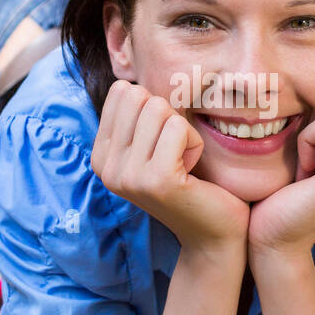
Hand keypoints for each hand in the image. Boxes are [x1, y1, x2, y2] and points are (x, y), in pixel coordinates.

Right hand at [91, 79, 249, 251]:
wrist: (213, 233)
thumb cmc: (190, 182)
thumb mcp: (153, 145)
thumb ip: (136, 116)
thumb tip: (128, 80)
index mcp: (101, 155)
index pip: (122, 92)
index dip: (154, 110)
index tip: (162, 145)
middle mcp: (106, 167)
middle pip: (139, 96)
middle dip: (168, 118)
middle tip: (176, 154)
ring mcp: (128, 175)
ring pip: (159, 108)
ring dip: (184, 133)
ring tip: (184, 164)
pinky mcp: (156, 180)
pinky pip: (179, 128)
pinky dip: (195, 144)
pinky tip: (192, 172)